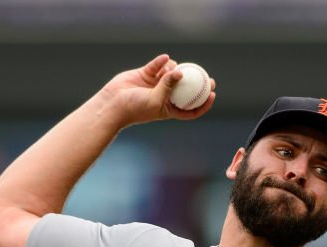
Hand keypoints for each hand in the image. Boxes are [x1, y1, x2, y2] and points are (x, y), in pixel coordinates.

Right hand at [100, 54, 215, 127]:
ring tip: (170, 69)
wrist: (114, 103)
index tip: (213, 94)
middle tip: (207, 76)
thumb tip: (180, 72)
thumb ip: (168, 86)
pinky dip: (161, 61)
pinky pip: (157, 65)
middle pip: (185, 89)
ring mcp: (155, 84)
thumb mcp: (155, 100)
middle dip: (198, 83)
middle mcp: (164, 96)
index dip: (203, 103)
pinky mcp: (146, 73)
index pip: (191, 108)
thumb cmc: (135, 108)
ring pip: (171, 73)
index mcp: (169, 108)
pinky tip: (165, 58)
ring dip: (174, 69)